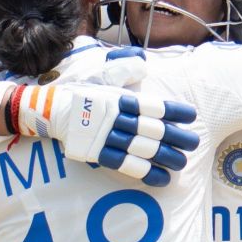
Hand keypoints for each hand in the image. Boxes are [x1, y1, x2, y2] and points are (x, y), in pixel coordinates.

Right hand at [6, 80, 199, 185]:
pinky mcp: (97, 153)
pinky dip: (144, 172)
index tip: (190, 116)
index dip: (172, 111)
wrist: (47, 108)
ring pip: (142, 148)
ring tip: (182, 163)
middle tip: (193, 143)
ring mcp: (106, 136)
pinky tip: (161, 178)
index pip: (151, 105)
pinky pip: (125, 164)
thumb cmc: (77, 90)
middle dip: (175, 136)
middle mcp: (115, 117)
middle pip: (152, 129)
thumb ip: (122, 69)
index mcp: (118, 98)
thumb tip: (142, 62)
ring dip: (164, 156)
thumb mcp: (100, 74)